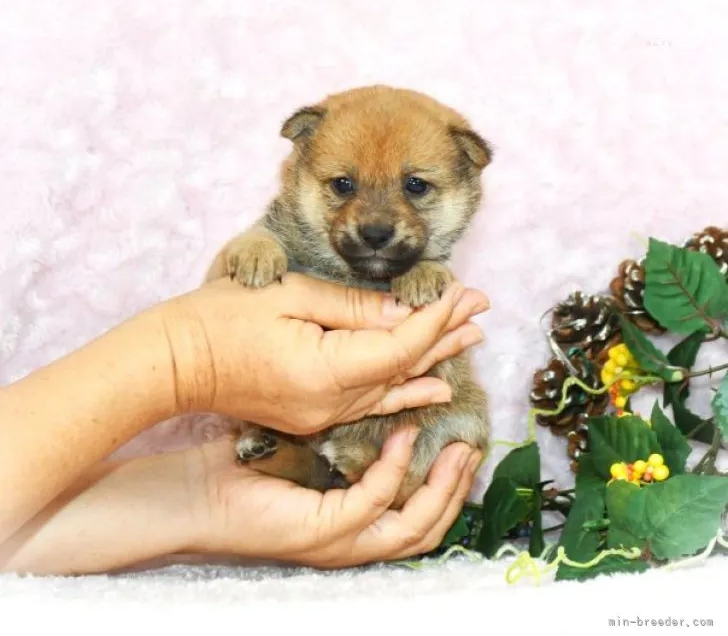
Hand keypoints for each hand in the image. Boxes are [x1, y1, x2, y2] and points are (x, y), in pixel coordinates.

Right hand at [158, 272, 488, 433]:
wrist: (174, 362)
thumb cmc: (222, 318)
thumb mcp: (288, 295)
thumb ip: (351, 307)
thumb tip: (402, 312)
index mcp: (324, 370)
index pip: (399, 343)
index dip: (435, 317)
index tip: (462, 292)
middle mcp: (330, 403)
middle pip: (403, 366)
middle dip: (445, 335)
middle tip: (482, 309)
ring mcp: (321, 414)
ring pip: (391, 385)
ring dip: (431, 359)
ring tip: (471, 340)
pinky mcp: (312, 415)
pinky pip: (370, 400)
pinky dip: (403, 385)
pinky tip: (433, 386)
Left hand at [190, 431, 482, 567]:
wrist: (197, 492)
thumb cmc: (250, 469)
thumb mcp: (314, 449)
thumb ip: (351, 440)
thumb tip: (387, 408)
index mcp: (354, 522)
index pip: (418, 517)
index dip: (449, 488)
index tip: (463, 446)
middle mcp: (354, 539)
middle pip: (428, 529)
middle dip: (459, 491)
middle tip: (474, 449)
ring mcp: (340, 541)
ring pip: (414, 529)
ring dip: (443, 489)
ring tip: (460, 450)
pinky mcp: (322, 532)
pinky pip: (374, 503)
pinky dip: (395, 470)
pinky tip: (405, 436)